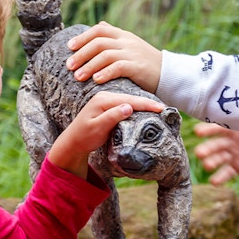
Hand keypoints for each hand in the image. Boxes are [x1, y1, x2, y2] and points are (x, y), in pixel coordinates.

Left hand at [48, 91, 162, 178]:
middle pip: (130, 98)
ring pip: (129, 100)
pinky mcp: (107, 106)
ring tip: (158, 109)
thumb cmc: (84, 136)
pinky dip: (136, 107)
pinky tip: (145, 111)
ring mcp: (106, 100)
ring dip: (143, 105)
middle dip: (147, 103)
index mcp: (103, 100)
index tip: (161, 109)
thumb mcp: (97, 128)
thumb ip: (112, 117)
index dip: (146, 105)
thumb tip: (129, 107)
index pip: (129, 100)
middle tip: (165, 109)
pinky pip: (125, 104)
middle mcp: (104, 96)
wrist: (73, 141)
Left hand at [65, 21, 161, 93]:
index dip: (83, 37)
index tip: (70, 47)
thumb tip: (100, 26)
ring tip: (78, 76)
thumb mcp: (130, 47)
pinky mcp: (138, 66)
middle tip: (69, 66)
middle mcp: (127, 41)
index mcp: (123, 35)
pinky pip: (118, 67)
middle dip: (81, 54)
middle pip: (98, 42)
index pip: (100, 29)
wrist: (169, 75)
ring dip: (89, 66)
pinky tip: (96, 80)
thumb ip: (114, 39)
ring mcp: (133, 53)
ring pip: (105, 55)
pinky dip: (105, 73)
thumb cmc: (145, 64)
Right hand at [194, 122, 238, 184]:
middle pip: (215, 145)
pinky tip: (213, 182)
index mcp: (233, 129)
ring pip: (219, 159)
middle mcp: (230, 142)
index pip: (217, 129)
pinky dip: (220, 177)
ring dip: (211, 162)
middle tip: (198, 153)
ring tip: (207, 166)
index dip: (207, 130)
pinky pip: (227, 172)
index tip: (197, 132)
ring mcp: (232, 155)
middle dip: (206, 149)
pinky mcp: (237, 167)